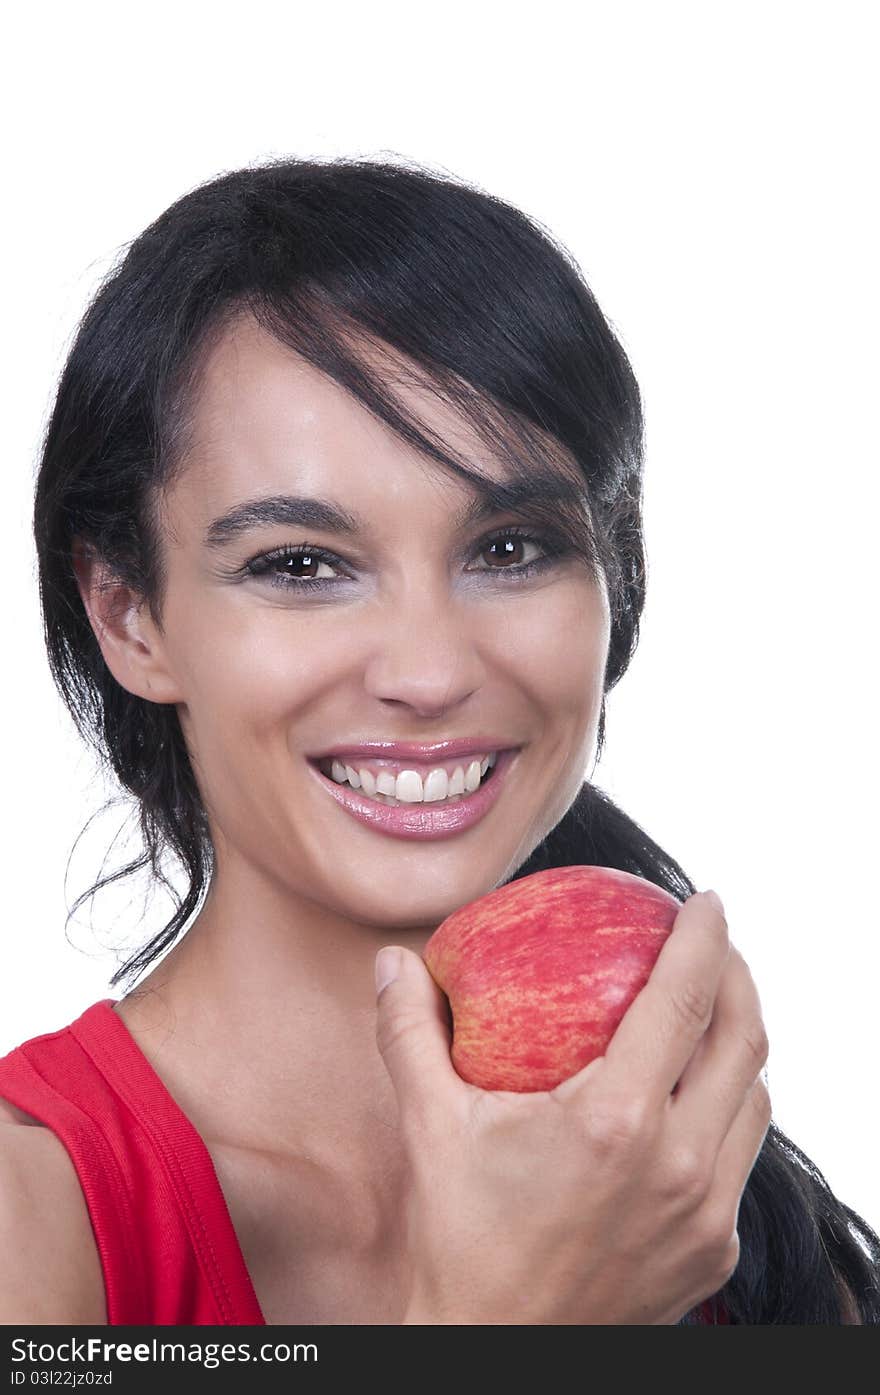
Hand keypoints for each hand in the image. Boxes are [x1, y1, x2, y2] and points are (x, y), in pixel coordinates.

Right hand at [374, 890, 770, 1323]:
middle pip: (742, 1042)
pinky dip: (730, 1111)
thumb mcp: (430, 1127)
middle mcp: (679, 1164)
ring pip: (752, 1101)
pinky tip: (694, 1099)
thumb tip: (392, 960)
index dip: (704, 939)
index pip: (683, 1001)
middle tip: (715, 943)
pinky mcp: (712, 1254)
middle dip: (739, 977)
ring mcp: (704, 1214)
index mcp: (617, 1121)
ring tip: (711, 1012)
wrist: (493, 1356)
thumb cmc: (460, 1240)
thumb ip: (409, 1032)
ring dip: (740, 1045)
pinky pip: (741, 1160)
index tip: (706, 900)